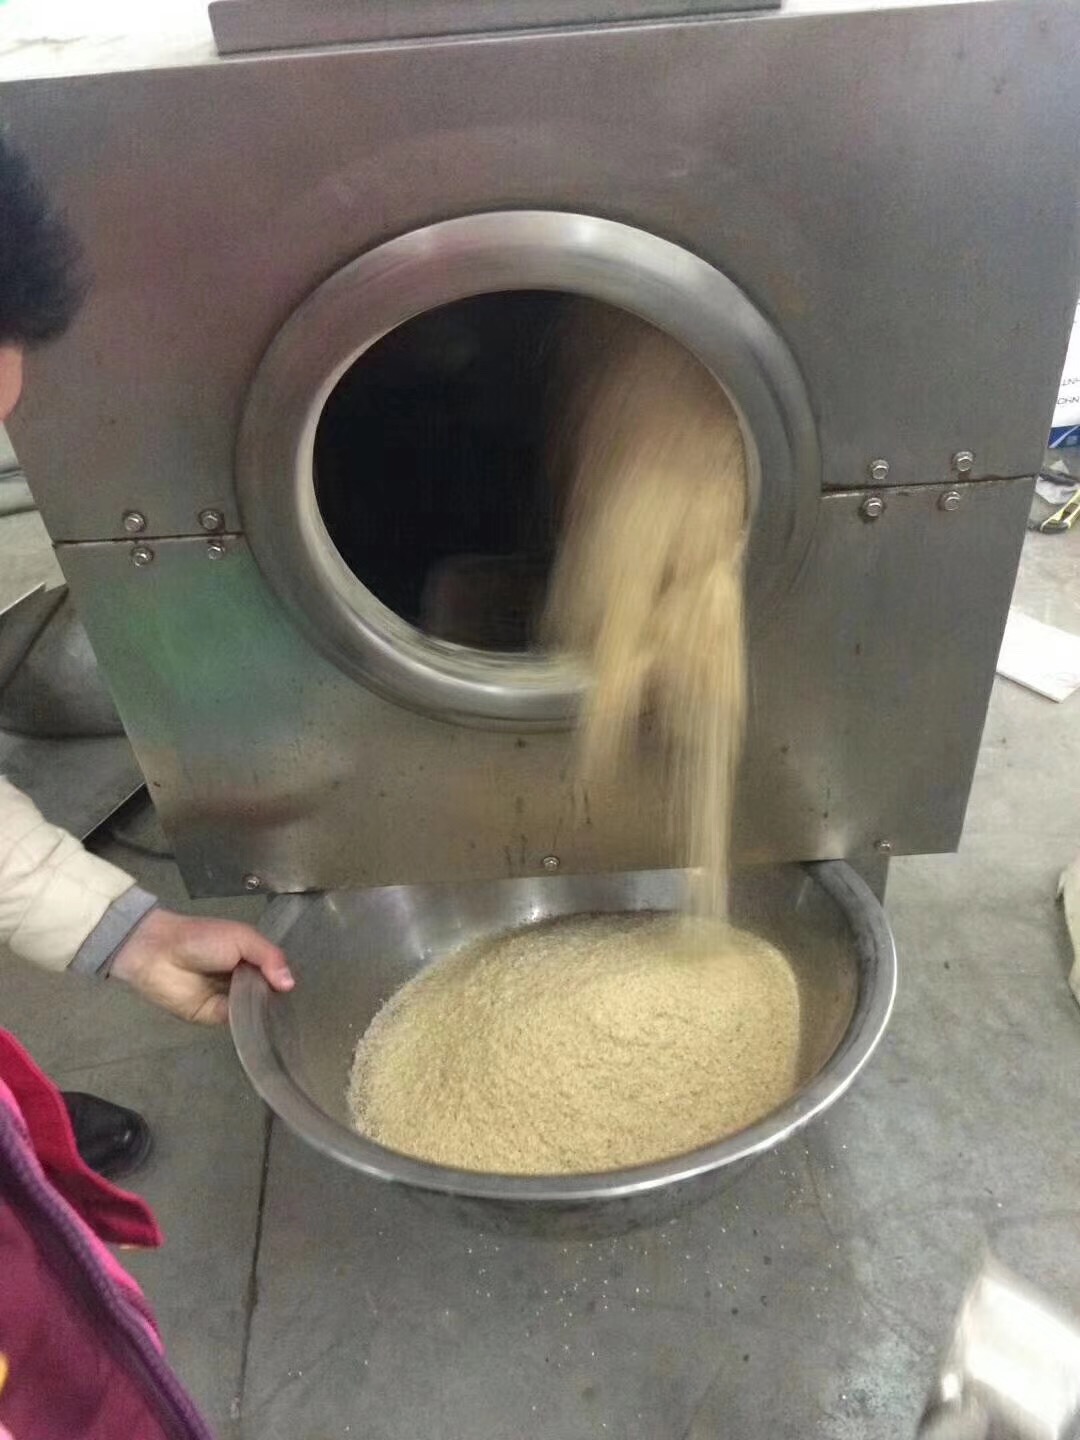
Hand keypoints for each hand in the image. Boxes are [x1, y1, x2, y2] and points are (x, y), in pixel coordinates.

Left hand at [110, 908, 293, 1024]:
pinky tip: (263, 1027)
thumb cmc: (202, 938)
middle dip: (281, 1000)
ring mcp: (230, 1000)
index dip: (288, 981)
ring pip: (256, 1010)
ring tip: (288, 1022)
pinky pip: (238, 1022)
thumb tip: (290, 984)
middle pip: (269, 993)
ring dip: (267, 1014)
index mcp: (251, 958)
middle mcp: (244, 980)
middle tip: (301, 1012)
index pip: (277, 973)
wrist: (160, 953)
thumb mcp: (242, 937)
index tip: (307, 993)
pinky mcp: (215, 1017)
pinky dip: (248, 1023)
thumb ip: (269, 956)